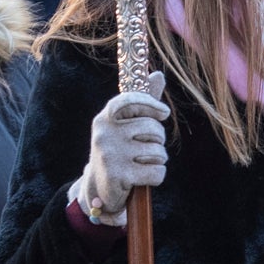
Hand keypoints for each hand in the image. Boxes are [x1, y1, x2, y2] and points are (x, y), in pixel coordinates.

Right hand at [76, 72, 168, 223]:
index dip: (151, 103)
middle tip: (148, 148)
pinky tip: (145, 178)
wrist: (99, 189)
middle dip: (158, 139)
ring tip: (144, 163)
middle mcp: (104, 134)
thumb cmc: (118, 151)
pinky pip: (157, 171)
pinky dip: (157, 176)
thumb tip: (157, 74)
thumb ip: (142, 102)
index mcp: (104, 119)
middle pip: (153, 128)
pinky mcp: (119, 175)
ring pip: (158, 151)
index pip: (129, 100)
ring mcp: (110, 155)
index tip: (163, 113)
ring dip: (158, 160)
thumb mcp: (125, 127)